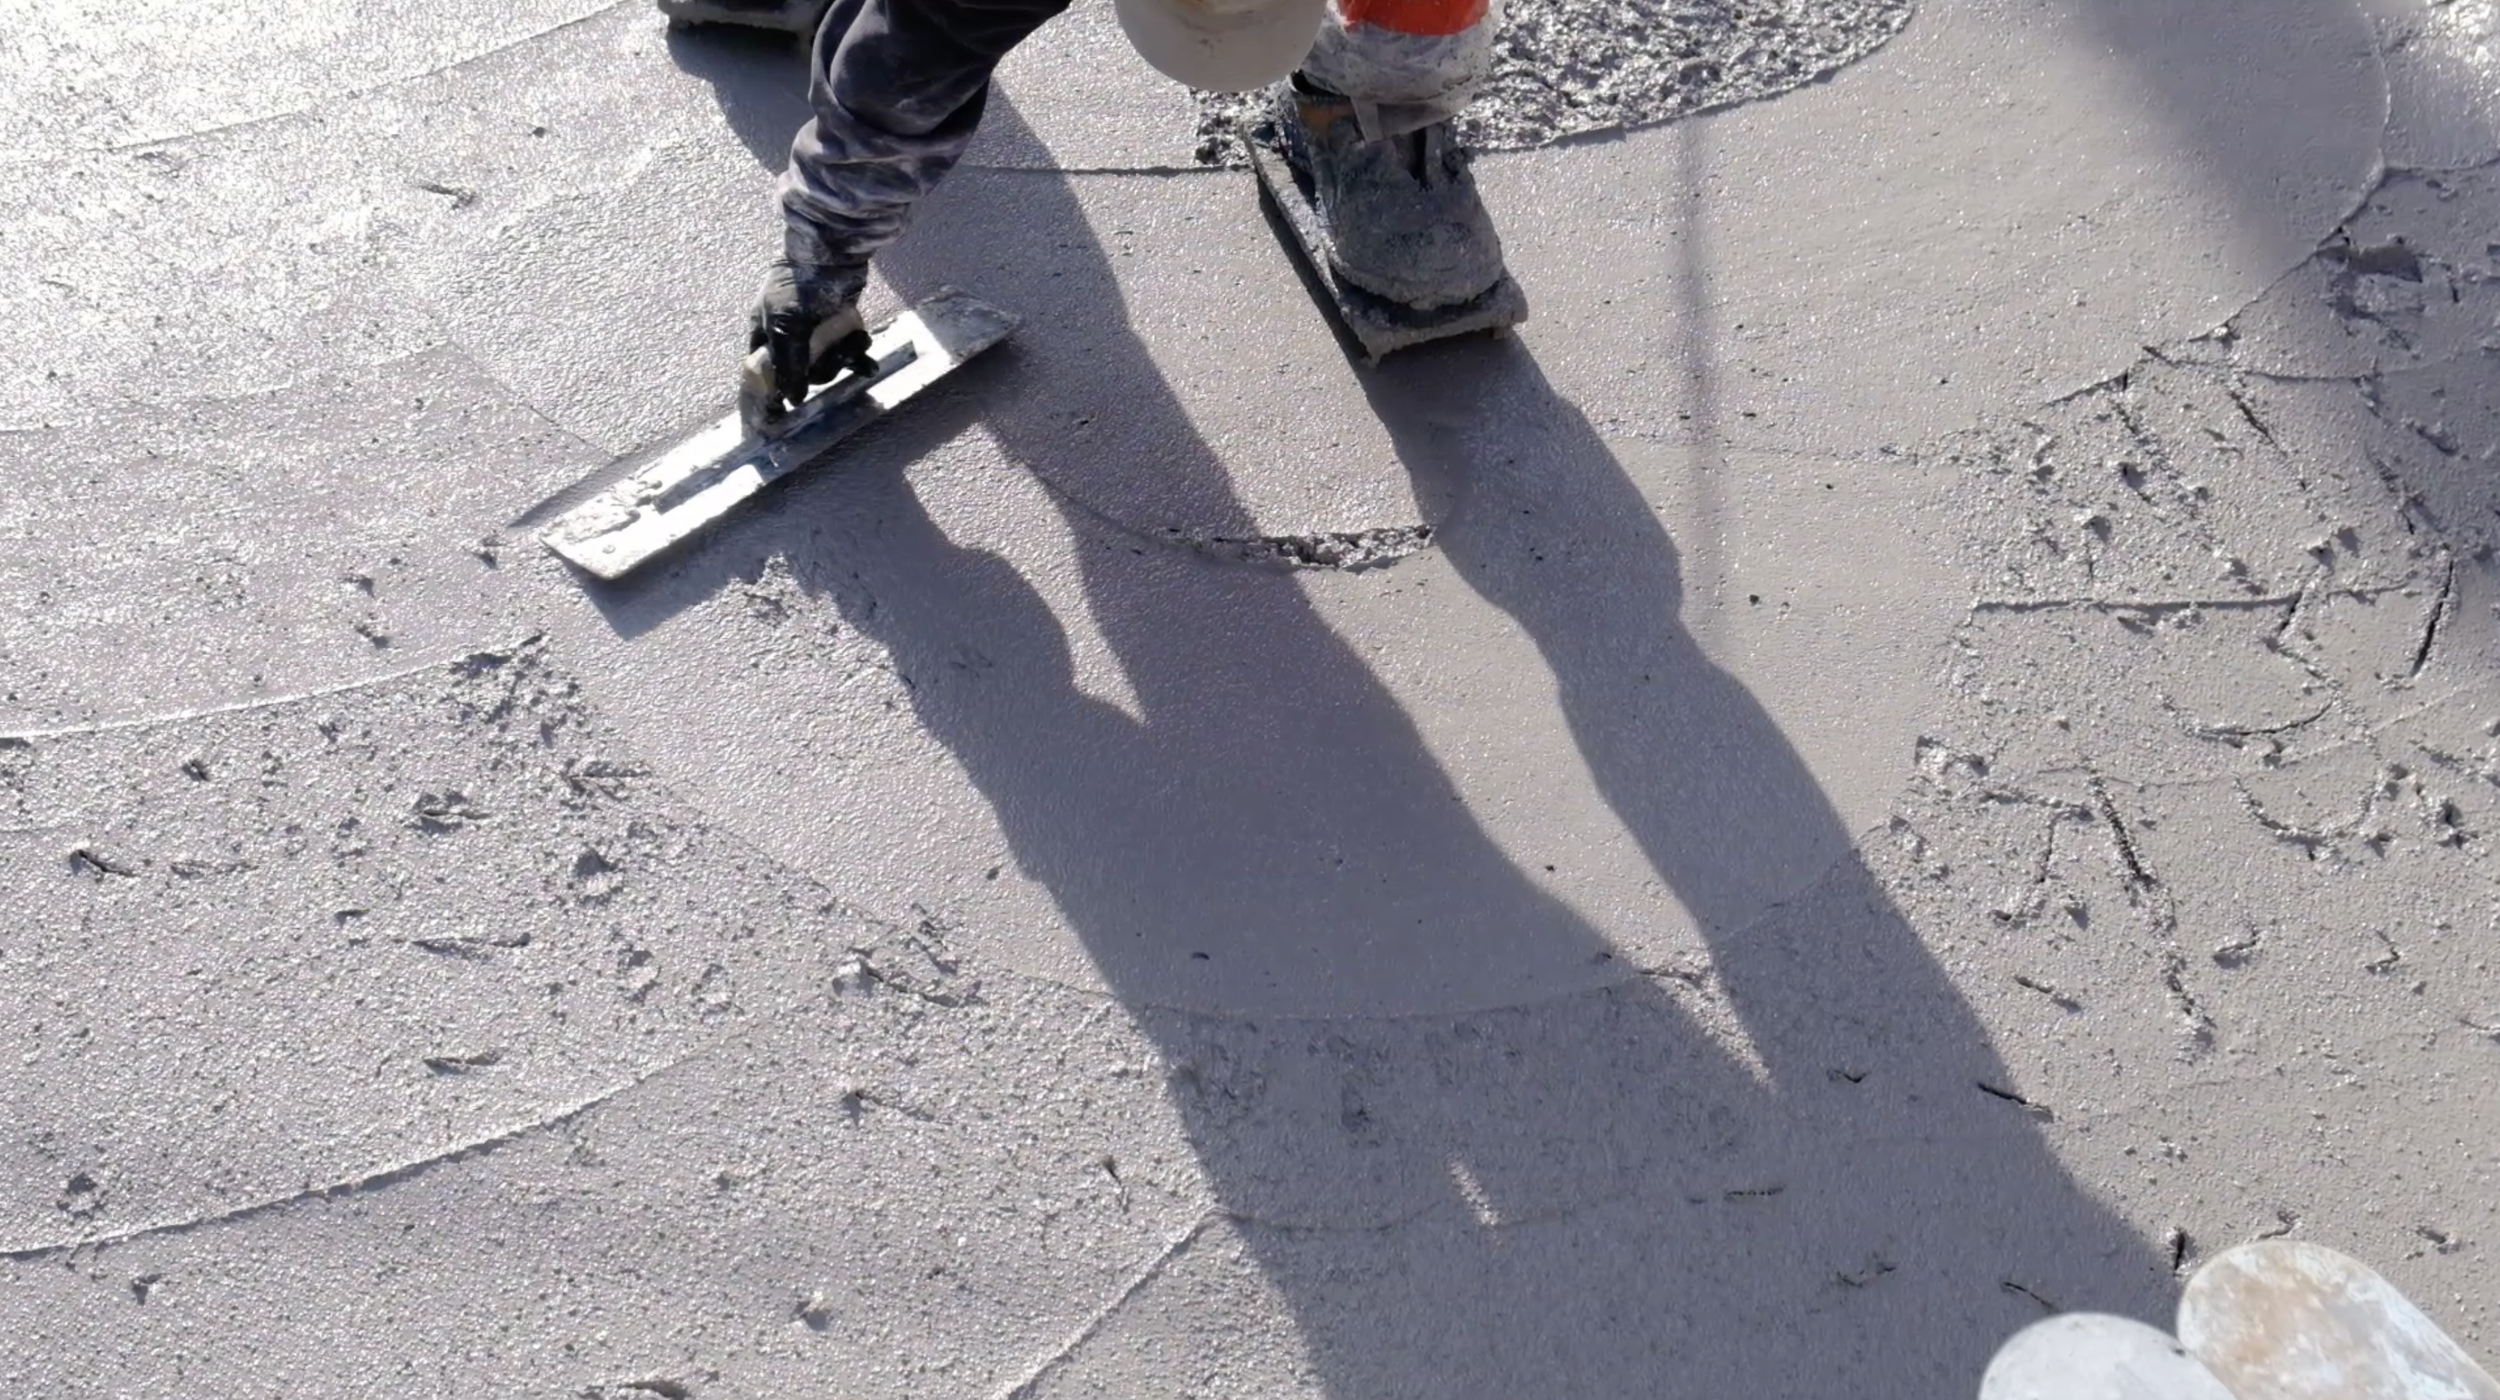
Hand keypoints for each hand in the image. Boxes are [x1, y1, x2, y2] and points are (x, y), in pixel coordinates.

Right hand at [742, 259, 876, 429]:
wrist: (831, 253)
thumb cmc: (799, 287)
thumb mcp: (786, 327)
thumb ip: (788, 364)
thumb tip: (792, 399)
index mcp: (765, 332)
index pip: (764, 371)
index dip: (775, 389)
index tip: (788, 407)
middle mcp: (789, 335)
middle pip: (802, 371)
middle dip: (820, 369)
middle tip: (831, 359)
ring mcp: (816, 331)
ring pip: (828, 362)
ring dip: (842, 359)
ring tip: (853, 347)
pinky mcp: (840, 326)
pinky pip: (847, 350)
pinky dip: (857, 355)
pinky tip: (869, 364)